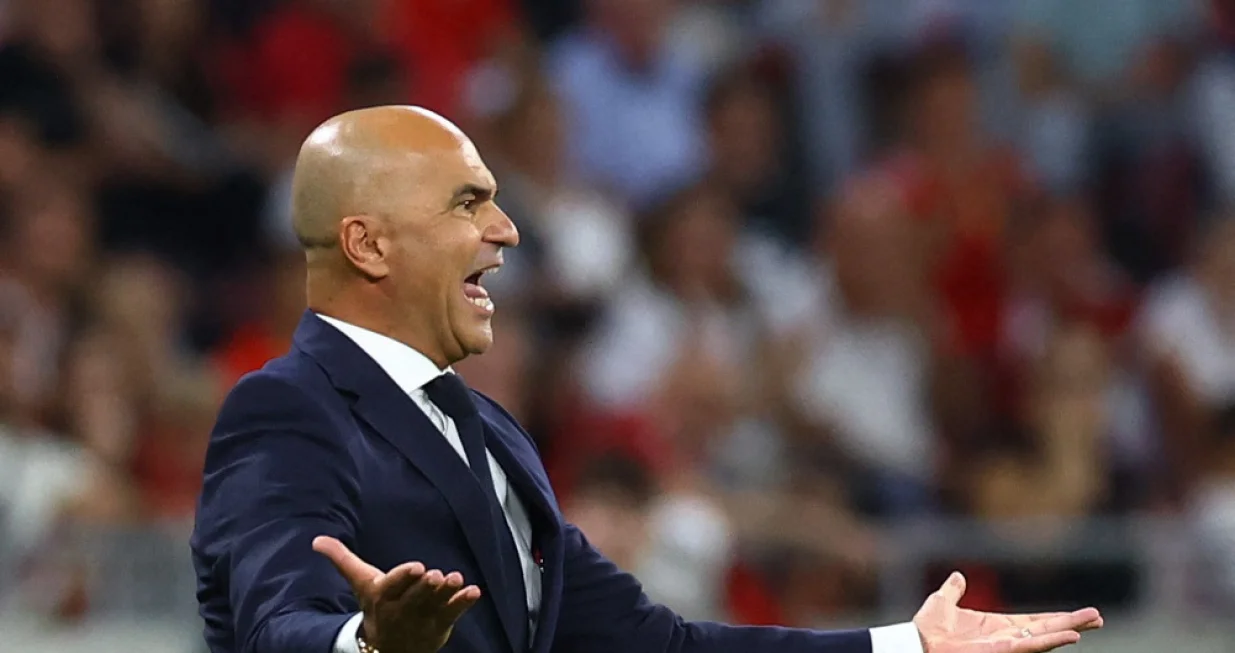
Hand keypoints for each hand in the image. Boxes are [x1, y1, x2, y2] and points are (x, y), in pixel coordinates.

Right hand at [313, 536, 481, 652]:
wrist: (385, 648)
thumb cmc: (375, 605)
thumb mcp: (359, 582)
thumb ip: (342, 559)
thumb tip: (316, 540)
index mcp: (383, 596)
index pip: (393, 585)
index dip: (404, 576)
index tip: (417, 566)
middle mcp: (403, 608)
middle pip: (415, 596)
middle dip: (425, 586)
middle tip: (436, 575)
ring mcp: (423, 618)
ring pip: (436, 604)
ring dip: (447, 593)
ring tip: (456, 579)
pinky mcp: (440, 624)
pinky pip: (453, 613)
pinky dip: (463, 603)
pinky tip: (474, 591)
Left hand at [913, 572, 1103, 652]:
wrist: (916, 643)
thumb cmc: (927, 629)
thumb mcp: (942, 602)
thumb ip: (952, 591)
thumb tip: (958, 576)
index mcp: (998, 626)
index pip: (1035, 622)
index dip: (1056, 618)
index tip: (1079, 615)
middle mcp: (1007, 637)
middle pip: (1047, 629)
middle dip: (1072, 624)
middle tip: (1098, 618)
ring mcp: (1007, 645)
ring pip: (1044, 637)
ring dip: (1068, 630)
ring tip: (1093, 622)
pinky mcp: (1002, 650)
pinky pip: (1031, 645)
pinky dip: (1051, 640)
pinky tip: (1070, 635)